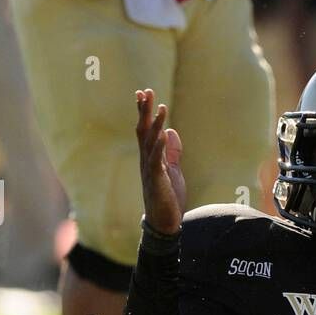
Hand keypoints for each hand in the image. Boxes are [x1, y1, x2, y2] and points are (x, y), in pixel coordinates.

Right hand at [135, 89, 185, 234]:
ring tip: (160, 107)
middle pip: (143, 131)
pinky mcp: (157, 181)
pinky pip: (156, 160)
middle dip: (144, 111)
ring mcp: (150, 170)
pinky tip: (164, 133)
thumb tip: (172, 132)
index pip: (144, 130)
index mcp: (149, 157)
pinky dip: (160, 146)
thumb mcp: (172, 170)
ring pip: (150, 143)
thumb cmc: (167, 197)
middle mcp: (146, 161)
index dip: (144, 112)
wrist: (164, 222)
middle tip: (145, 91)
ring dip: (155, 124)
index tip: (143, 93)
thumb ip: (171, 152)